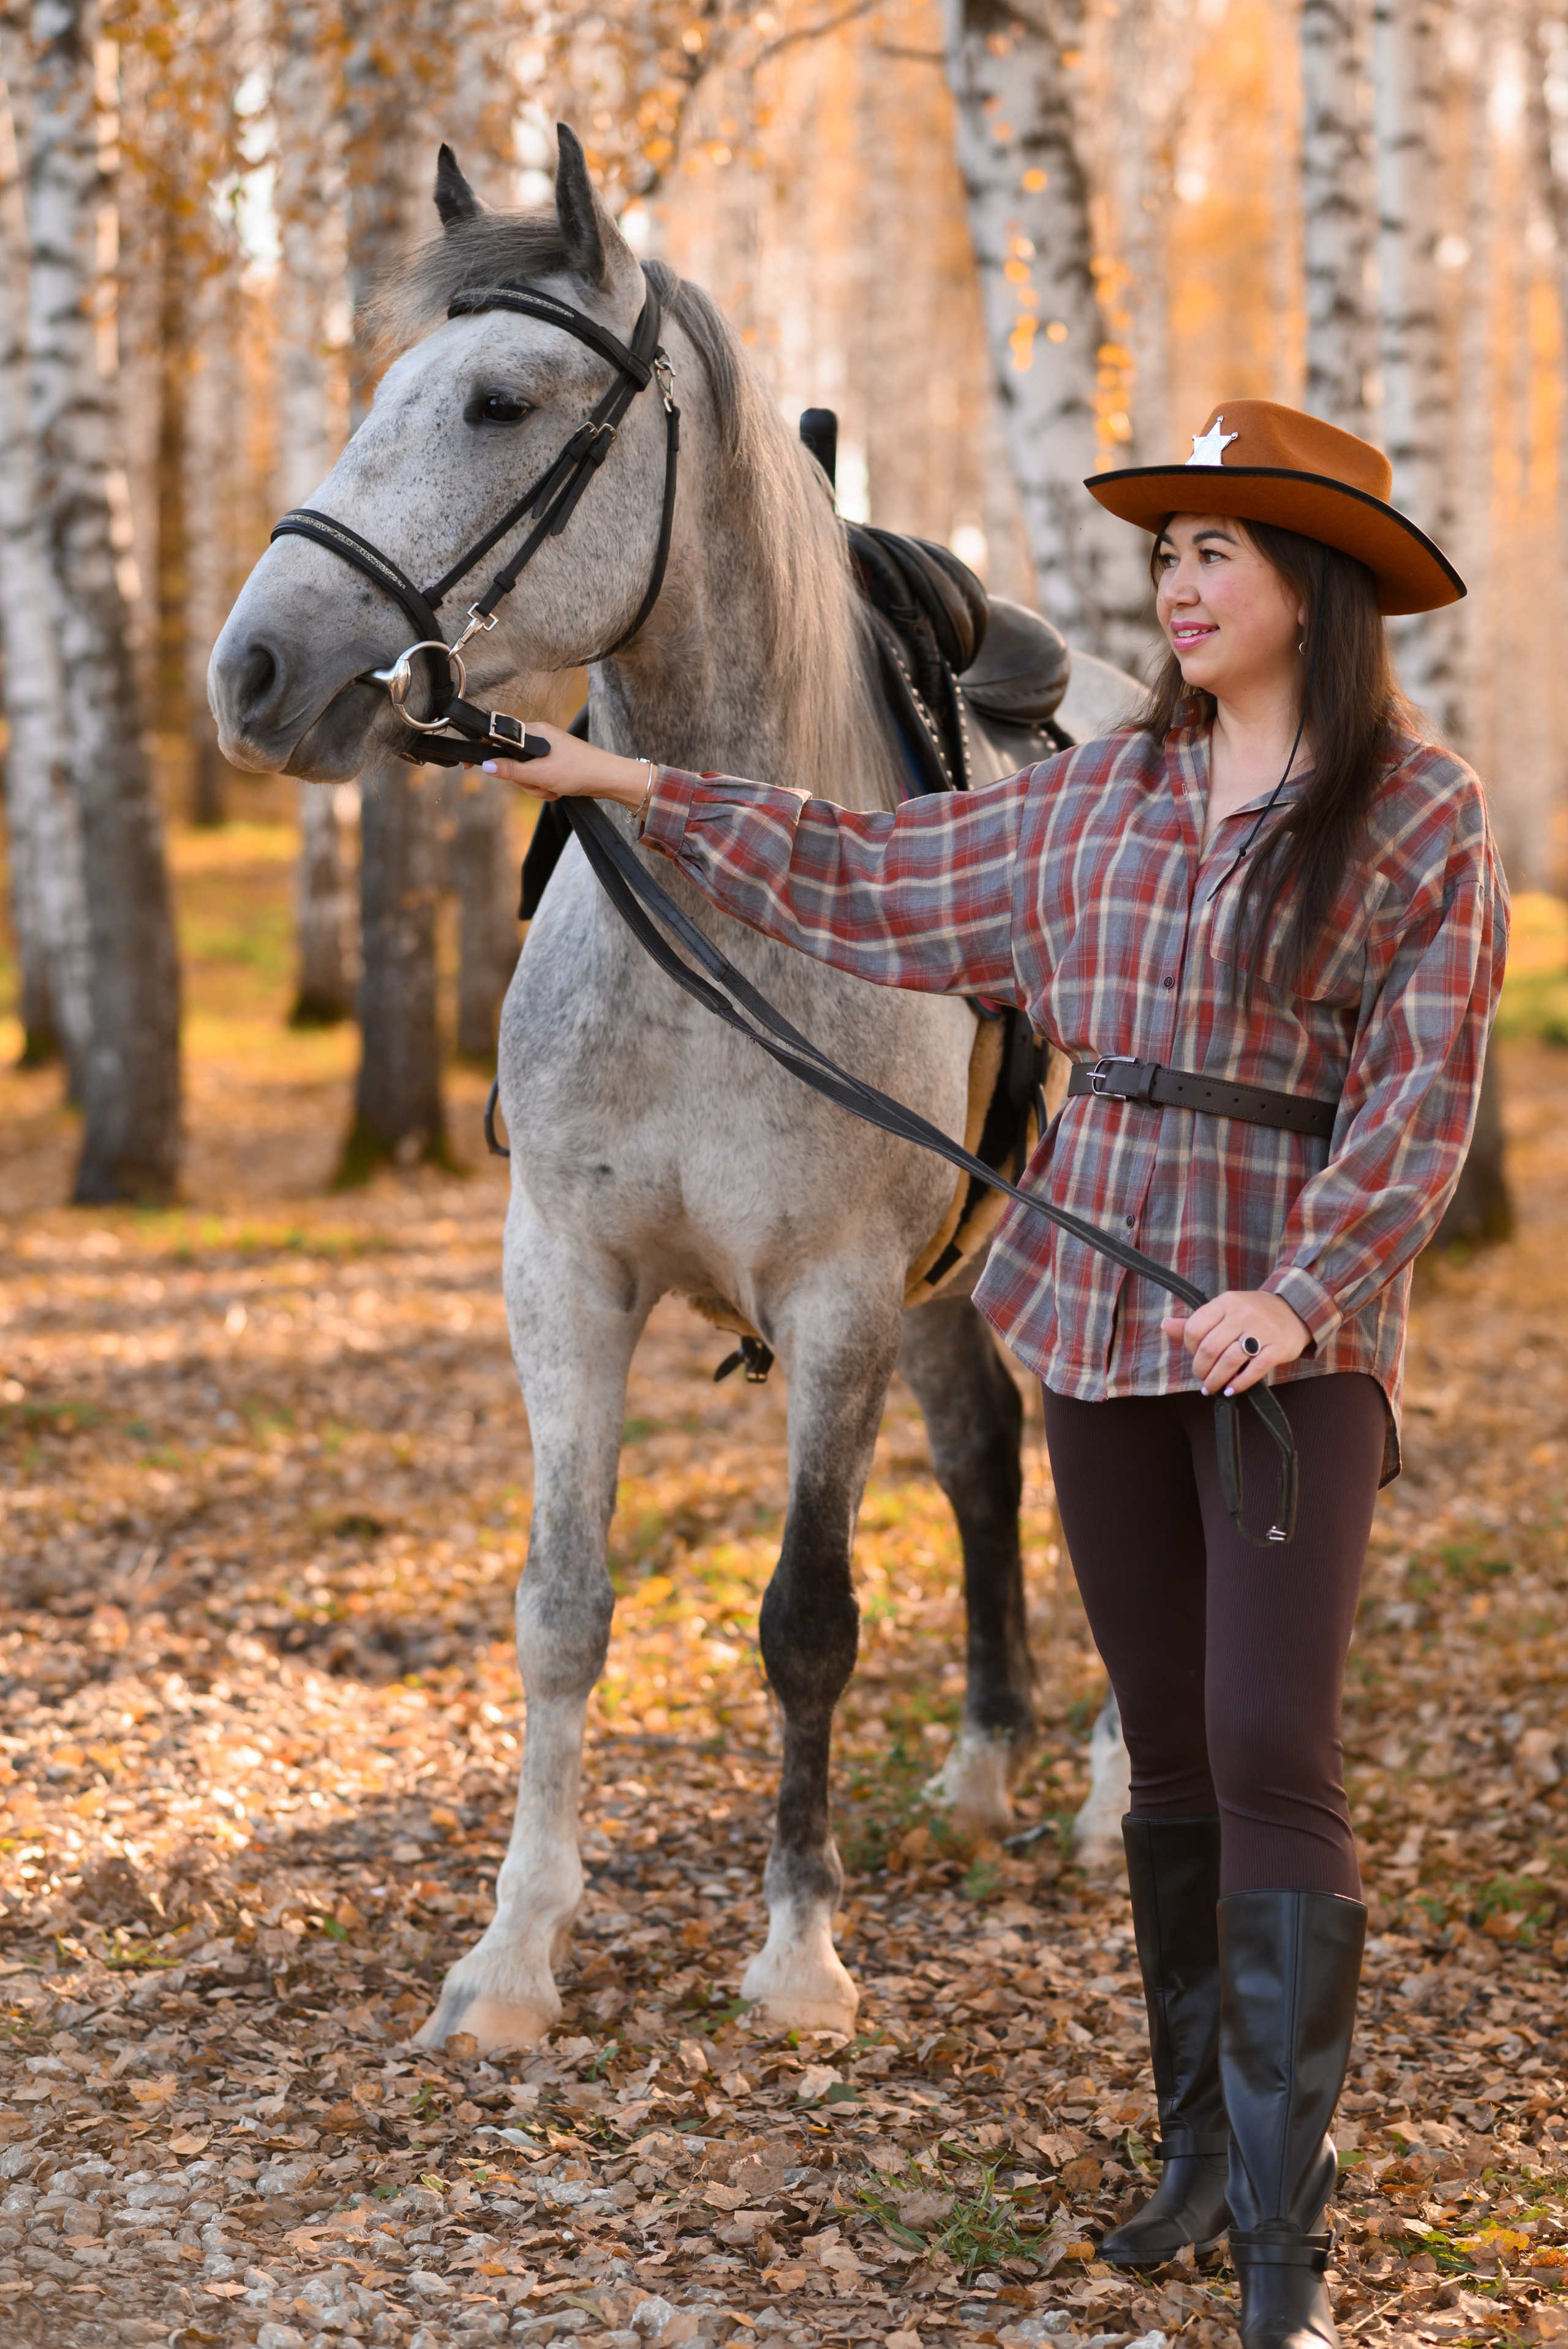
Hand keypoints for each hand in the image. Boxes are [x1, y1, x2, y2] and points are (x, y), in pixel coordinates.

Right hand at [473, 722, 651, 810]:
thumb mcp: (542, 774)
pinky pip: (538, 780)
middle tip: (540, 783)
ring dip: (537, 787)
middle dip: (524, 779)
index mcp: (535, 732)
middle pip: (511, 761)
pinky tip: (559, 791)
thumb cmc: (581, 770)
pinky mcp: (554, 765)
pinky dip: (546, 789)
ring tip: (554, 788)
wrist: (610, 780)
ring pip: (525, 775)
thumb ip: (512, 771)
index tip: (471, 764)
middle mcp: (539, 738)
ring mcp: (547, 753)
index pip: (499, 735)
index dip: (484, 749)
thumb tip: (487, 766)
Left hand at [1161, 1288, 1310, 1395]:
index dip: (1189, 1348)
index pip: (1194, 1328)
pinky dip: (1240, 1383)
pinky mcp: (1278, 1347)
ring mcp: (1262, 1330)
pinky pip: (1255, 1369)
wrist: (1296, 1310)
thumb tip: (1166, 1325)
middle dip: (1201, 1369)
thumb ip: (1196, 1321)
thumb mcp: (1225, 1310)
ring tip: (1212, 1388)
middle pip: (1210, 1348)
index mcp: (1225, 1302)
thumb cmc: (1254, 1313)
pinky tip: (1231, 1389)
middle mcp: (1243, 1313)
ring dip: (1216, 1380)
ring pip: (1229, 1360)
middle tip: (1203, 1377)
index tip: (1195, 1356)